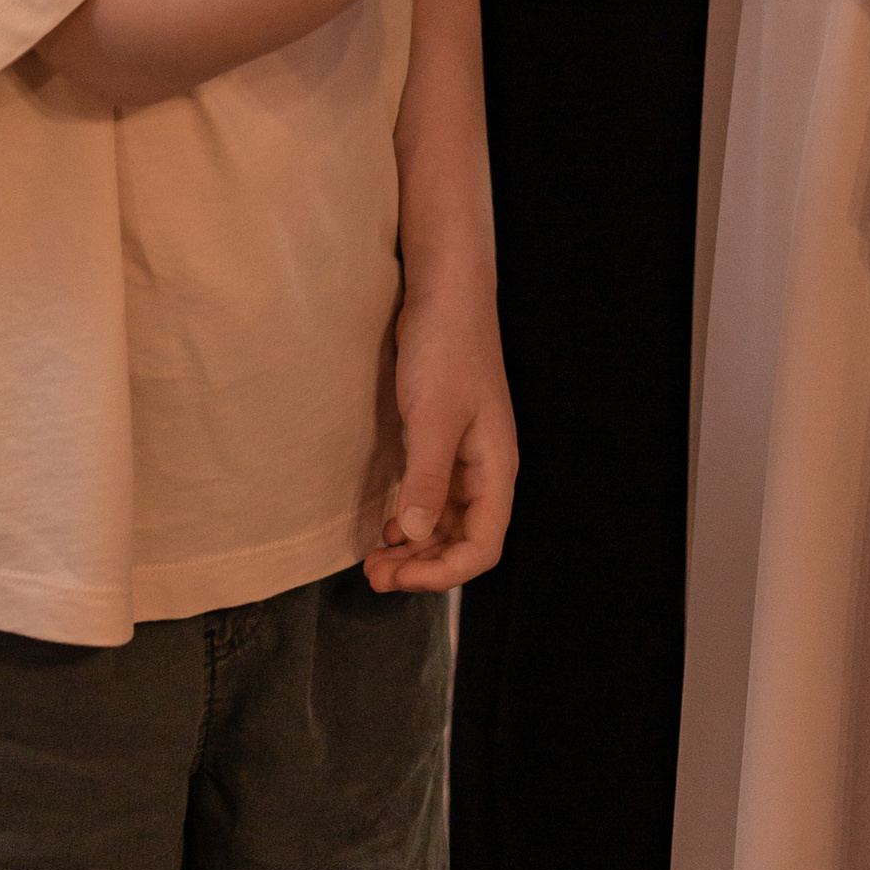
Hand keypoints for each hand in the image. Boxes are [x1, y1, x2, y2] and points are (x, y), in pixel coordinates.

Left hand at [368, 277, 515, 593]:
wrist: (445, 293)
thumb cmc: (446, 348)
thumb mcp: (433, 416)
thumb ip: (427, 479)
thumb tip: (416, 536)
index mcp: (495, 469)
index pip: (482, 546)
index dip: (442, 573)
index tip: (399, 576)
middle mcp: (485, 470)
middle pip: (463, 541)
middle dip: (422, 567)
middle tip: (374, 576)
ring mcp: (465, 456)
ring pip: (446, 523)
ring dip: (415, 548)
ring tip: (375, 561)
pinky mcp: (444, 440)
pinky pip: (433, 498)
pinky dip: (412, 520)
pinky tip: (388, 525)